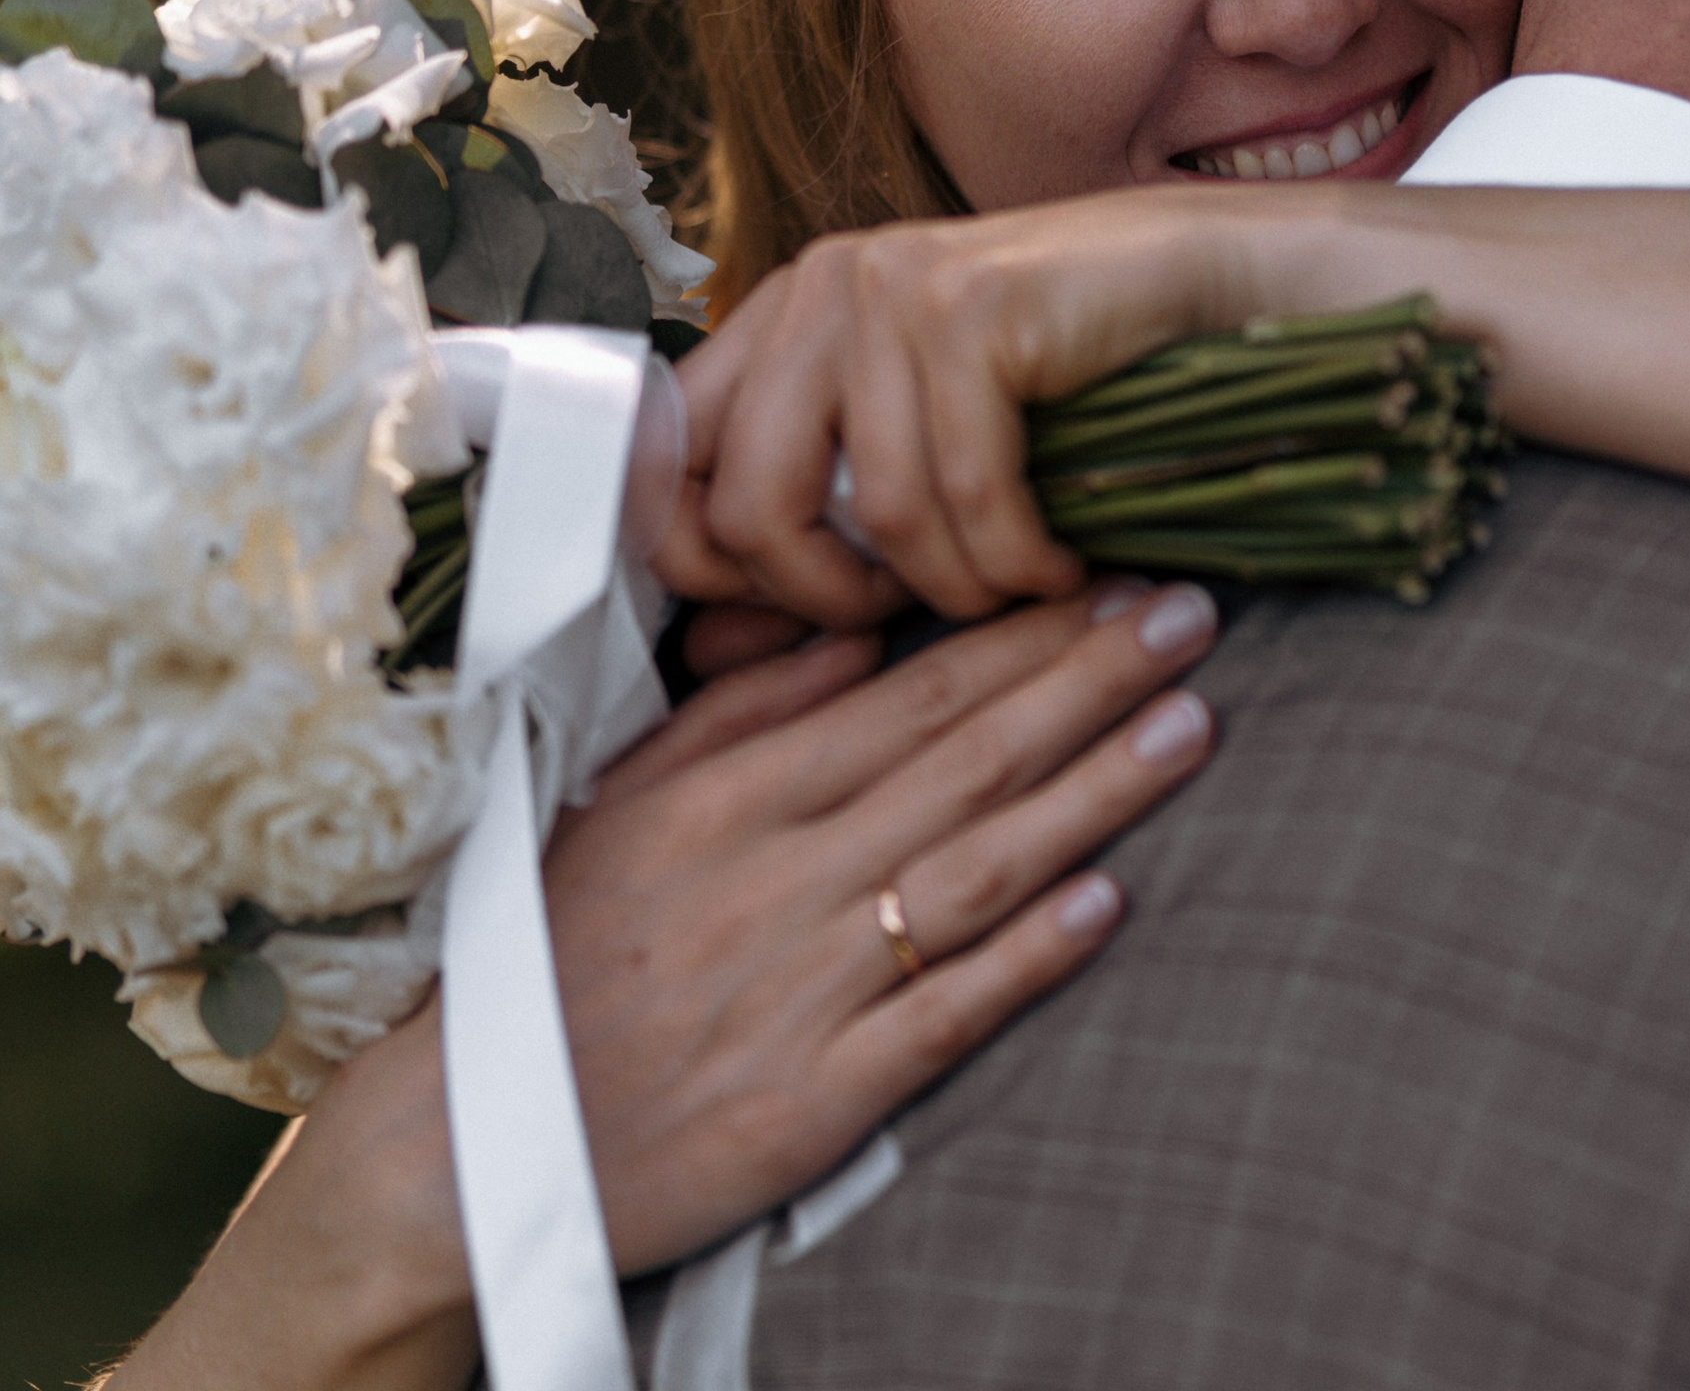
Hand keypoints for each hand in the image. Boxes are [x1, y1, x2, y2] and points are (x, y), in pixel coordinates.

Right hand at [112, 580, 1221, 1390]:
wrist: (456, 1151)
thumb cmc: (544, 960)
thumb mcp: (616, 807)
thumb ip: (735, 718)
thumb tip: (850, 642)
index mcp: (731, 799)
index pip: (910, 696)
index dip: (1024, 636)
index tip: (1114, 582)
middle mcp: (778, 877)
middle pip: (965, 762)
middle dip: (1088, 681)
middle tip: (1190, 618)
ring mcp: (803, 988)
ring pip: (975, 870)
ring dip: (1092, 794)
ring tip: (1189, 727)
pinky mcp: (814, 1098)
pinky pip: (939, 1015)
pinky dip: (1027, 958)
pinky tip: (1109, 903)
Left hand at [661, 191, 1304, 624]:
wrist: (1208, 280)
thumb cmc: (1067, 375)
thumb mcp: (915, 446)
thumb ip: (815, 527)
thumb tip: (706, 653)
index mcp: (783, 313)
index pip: (672, 464)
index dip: (712, 570)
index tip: (800, 618)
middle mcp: (820, 286)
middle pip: (746, 507)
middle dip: (828, 603)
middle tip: (907, 619)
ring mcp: (891, 285)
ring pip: (871, 511)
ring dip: (950, 588)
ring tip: (1006, 591)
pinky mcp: (971, 303)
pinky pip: (965, 490)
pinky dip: (1015, 558)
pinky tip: (1055, 565)